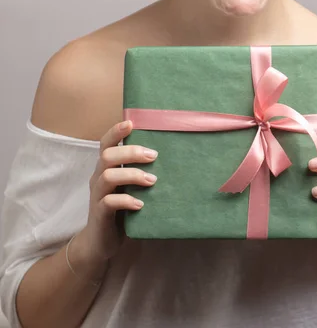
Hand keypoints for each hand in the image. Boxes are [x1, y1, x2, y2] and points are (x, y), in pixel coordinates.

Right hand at [72, 120, 157, 268]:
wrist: (100, 242)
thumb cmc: (120, 209)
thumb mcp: (128, 186)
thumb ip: (139, 171)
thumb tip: (170, 155)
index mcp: (105, 168)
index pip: (105, 143)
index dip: (116, 131)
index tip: (132, 123)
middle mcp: (98, 178)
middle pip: (107, 156)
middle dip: (131, 152)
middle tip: (154, 156)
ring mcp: (97, 196)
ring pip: (108, 176)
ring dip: (132, 175)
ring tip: (152, 181)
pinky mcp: (99, 214)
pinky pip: (109, 202)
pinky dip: (126, 201)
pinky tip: (140, 204)